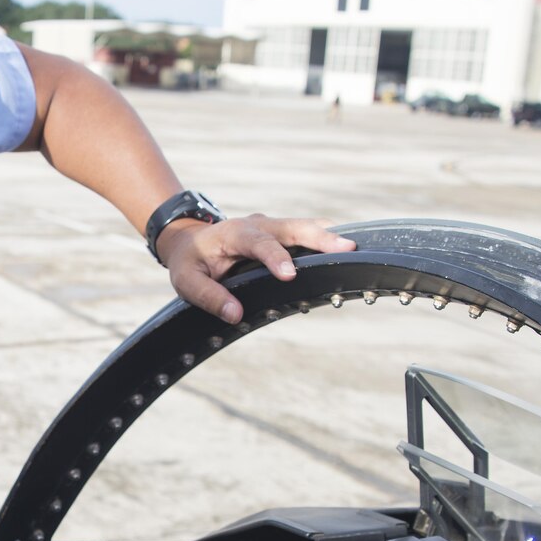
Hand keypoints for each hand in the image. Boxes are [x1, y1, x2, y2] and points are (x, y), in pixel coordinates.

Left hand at [157, 215, 354, 323]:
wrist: (190, 240)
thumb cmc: (190, 262)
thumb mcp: (187, 281)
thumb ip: (209, 297)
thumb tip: (235, 315)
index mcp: (234, 233)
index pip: (258, 243)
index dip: (275, 258)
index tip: (289, 274)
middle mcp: (259, 225)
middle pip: (293, 227)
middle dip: (319, 237)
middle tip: (345, 248)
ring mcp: (273, 227)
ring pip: (305, 227)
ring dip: (329, 236)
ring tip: (354, 247)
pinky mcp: (282, 235)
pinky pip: (306, 234)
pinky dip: (325, 241)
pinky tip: (345, 252)